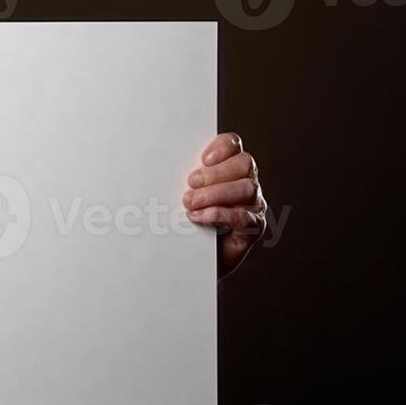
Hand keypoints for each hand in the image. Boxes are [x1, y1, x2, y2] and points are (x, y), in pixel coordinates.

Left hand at [183, 132, 266, 279]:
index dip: (222, 147)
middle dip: (215, 173)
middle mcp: (244, 182)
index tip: (203, 159)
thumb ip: (176, 179)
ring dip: (216, 194)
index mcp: (228, 168)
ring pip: (247, 188)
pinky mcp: (252, 228)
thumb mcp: (175, 195)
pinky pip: (244, 217)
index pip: (234, 145)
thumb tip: (153, 166)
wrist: (190, 259)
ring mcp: (252, 205)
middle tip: (191, 184)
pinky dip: (221, 215)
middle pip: (244, 164)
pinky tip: (201, 217)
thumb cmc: (183, 223)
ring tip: (189, 203)